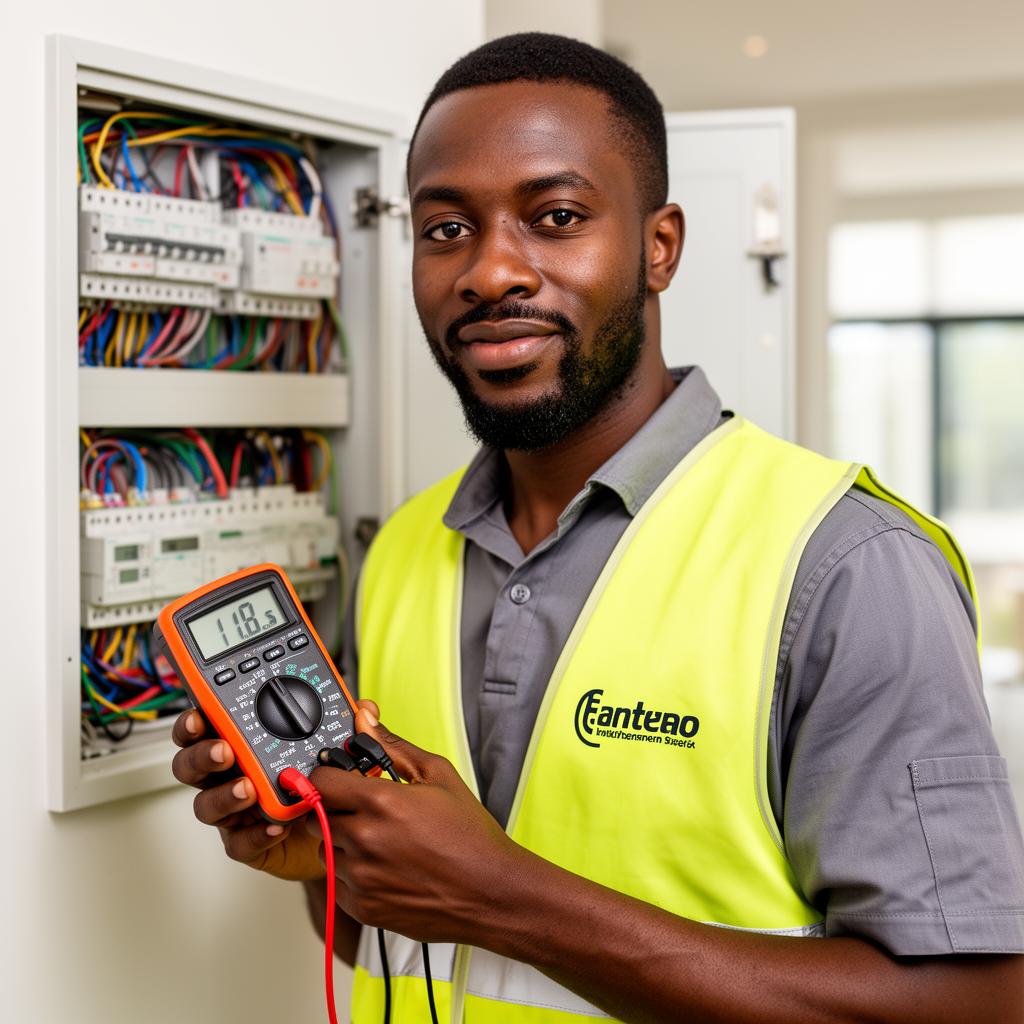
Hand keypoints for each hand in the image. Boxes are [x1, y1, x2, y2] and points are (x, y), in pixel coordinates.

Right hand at [171, 703, 375, 881]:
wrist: (338, 834)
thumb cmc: (329, 785)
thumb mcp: (342, 749)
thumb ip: (350, 726)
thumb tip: (364, 709)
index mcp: (247, 742)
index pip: (210, 725)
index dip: (196, 720)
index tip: (201, 714)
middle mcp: (234, 774)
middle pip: (193, 764)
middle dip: (203, 755)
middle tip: (224, 750)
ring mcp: (238, 810)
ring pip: (207, 804)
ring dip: (224, 795)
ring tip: (249, 790)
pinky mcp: (249, 842)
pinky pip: (239, 842)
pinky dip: (254, 834)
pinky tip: (274, 826)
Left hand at [307, 711, 527, 942]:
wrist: (490, 891)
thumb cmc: (469, 836)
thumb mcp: (438, 775)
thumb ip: (393, 746)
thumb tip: (366, 720)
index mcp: (380, 802)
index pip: (321, 780)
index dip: (328, 776)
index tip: (338, 779)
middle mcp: (364, 840)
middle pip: (318, 816)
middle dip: (336, 809)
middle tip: (366, 811)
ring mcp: (361, 877)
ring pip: (326, 850)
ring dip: (343, 843)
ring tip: (382, 841)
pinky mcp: (361, 906)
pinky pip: (336, 882)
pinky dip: (352, 874)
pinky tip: (385, 867)